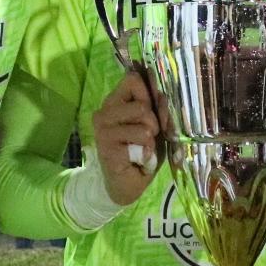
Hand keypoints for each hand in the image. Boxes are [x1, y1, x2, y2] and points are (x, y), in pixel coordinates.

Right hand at [90, 70, 159, 205]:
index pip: (132, 80)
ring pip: (144, 124)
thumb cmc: (140, 153)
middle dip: (153, 123)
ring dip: (151, 141)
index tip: (150, 110)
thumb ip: (157, 109)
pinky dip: (146, 154)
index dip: (148, 94)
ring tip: (142, 150)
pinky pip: (142, 143)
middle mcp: (103, 113)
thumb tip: (162, 92)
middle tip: (147, 138)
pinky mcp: (108, 148)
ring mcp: (103, 131)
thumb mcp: (154, 127)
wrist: (125, 185)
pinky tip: (137, 160)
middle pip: (142, 104)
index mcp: (113, 103)